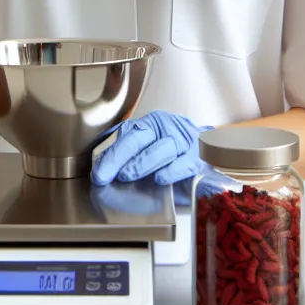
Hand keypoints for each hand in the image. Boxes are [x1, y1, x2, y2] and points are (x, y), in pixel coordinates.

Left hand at [91, 110, 209, 186]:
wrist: (205, 151)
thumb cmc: (169, 153)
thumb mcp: (145, 150)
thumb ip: (125, 156)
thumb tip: (102, 169)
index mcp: (148, 125)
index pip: (126, 137)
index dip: (111, 156)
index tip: (99, 174)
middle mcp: (165, 128)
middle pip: (139, 139)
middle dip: (120, 158)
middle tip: (107, 175)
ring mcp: (183, 140)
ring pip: (162, 147)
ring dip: (143, 162)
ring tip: (128, 175)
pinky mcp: (197, 158)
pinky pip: (185, 163)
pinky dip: (173, 171)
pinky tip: (160, 179)